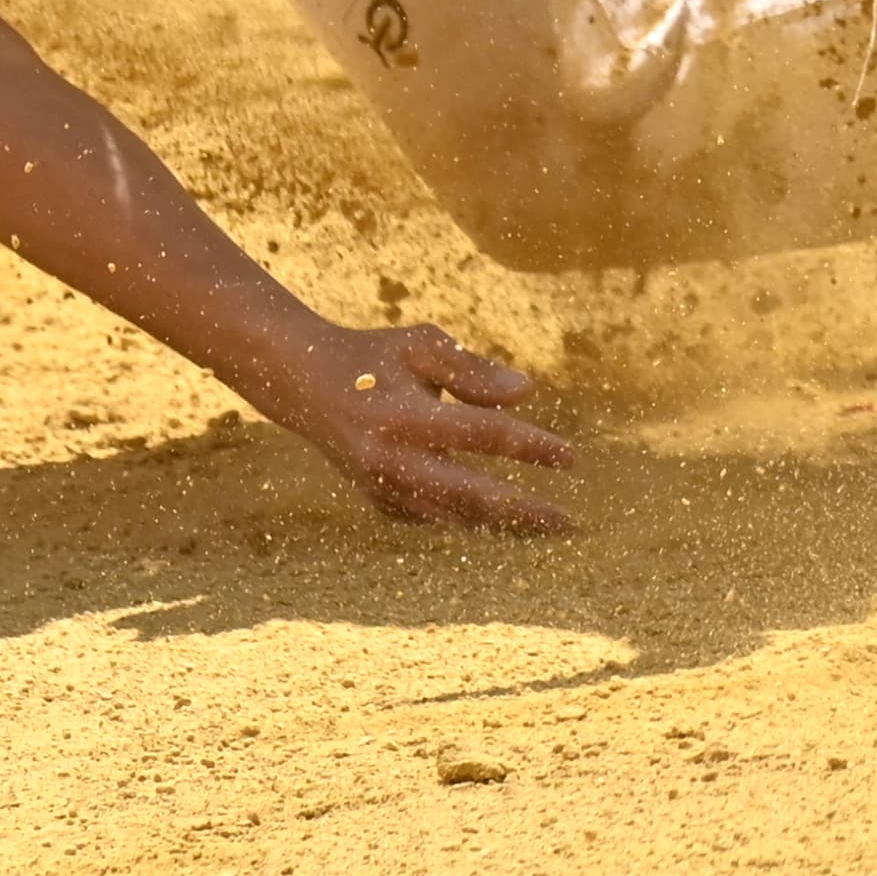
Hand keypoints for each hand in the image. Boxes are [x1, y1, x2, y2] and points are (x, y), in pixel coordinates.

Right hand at [259, 324, 577, 531]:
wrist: (305, 386)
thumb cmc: (374, 358)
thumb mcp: (422, 346)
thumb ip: (474, 371)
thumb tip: (527, 392)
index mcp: (408, 417)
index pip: (485, 434)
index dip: (531, 448)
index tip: (571, 459)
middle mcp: (395, 461)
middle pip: (473, 495)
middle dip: (523, 512)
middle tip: (569, 524)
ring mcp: (383, 488)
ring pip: (454, 516)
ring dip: (500, 524)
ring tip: (543, 529)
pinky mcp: (378, 502)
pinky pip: (431, 519)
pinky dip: (466, 521)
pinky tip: (497, 522)